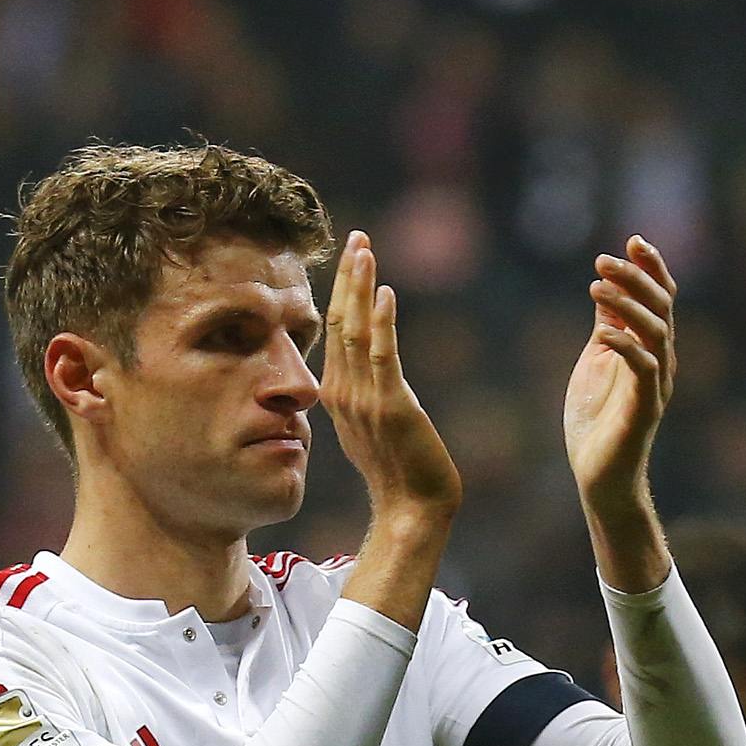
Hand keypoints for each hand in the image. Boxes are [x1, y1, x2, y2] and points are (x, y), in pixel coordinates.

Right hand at [320, 232, 460, 527]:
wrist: (410, 509)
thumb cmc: (396, 470)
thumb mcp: (368, 425)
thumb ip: (361, 393)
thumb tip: (366, 368)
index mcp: (335, 393)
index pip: (334, 329)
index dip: (341, 289)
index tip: (352, 254)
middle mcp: (343, 392)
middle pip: (340, 321)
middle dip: (348, 276)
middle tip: (357, 236)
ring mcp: (364, 399)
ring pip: (356, 331)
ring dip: (360, 288)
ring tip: (365, 250)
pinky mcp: (391, 407)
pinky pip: (383, 357)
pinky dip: (384, 322)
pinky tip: (386, 292)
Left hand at [564, 238, 677, 504]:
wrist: (600, 477)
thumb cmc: (598, 421)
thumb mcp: (597, 360)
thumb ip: (608, 325)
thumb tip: (606, 286)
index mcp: (650, 348)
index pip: (661, 298)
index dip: (651, 268)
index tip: (633, 240)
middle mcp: (660, 362)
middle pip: (661, 307)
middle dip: (636, 278)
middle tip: (604, 259)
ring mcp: (655, 385)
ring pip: (657, 332)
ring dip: (629, 305)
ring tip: (598, 286)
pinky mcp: (644, 409)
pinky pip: (644, 369)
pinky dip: (626, 345)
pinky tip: (602, 331)